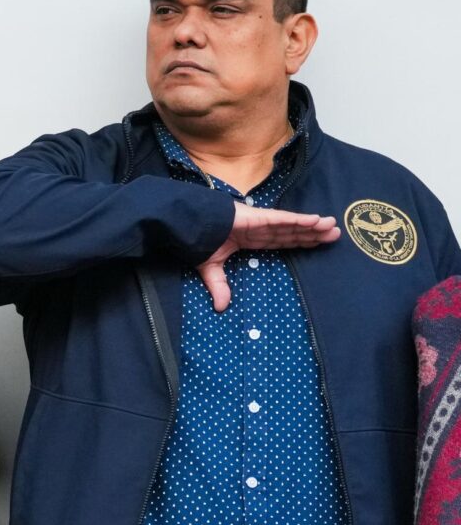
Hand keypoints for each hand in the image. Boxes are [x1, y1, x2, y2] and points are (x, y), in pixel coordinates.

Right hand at [198, 204, 338, 310]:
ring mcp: (261, 221)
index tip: (316, 243)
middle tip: (335, 235)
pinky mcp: (259, 217)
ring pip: (292, 225)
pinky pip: (283, 219)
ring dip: (313, 226)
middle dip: (313, 234)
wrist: (189, 225)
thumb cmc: (199, 240)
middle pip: (292, 233)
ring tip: (333, 227)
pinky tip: (316, 220)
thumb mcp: (210, 268)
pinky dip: (300, 219)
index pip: (280, 241)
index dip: (299, 242)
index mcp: (251, 239)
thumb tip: (221, 308)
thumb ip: (219, 285)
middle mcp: (260, 229)